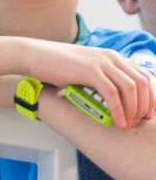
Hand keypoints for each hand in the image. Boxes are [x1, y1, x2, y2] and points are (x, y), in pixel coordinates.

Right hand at [21, 41, 155, 127]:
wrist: (34, 55)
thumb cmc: (56, 66)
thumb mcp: (85, 71)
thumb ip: (101, 80)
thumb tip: (114, 101)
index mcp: (113, 56)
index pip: (143, 76)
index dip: (150, 96)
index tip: (148, 113)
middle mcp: (111, 57)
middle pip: (142, 83)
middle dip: (145, 105)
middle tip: (140, 122)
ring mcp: (101, 63)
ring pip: (131, 88)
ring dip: (133, 110)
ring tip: (128, 124)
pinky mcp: (90, 71)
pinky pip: (112, 94)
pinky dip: (118, 110)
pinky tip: (117, 122)